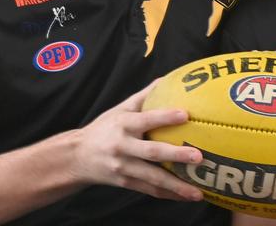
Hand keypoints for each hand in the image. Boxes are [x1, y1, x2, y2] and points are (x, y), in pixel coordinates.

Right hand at [74, 82, 203, 201]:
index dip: (165, 117)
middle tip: (199, 157)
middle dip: (176, 155)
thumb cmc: (104, 129)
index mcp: (124, 124)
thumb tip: (165, 79)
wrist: (77, 156)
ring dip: (176, 186)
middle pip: (152, 152)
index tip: (185, 115)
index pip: (146, 119)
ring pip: (152, 178)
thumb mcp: (120, 110)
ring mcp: (123, 167)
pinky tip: (185, 197)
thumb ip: (143, 96)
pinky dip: (168, 195)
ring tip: (197, 192)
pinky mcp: (125, 182)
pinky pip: (149, 190)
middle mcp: (123, 146)